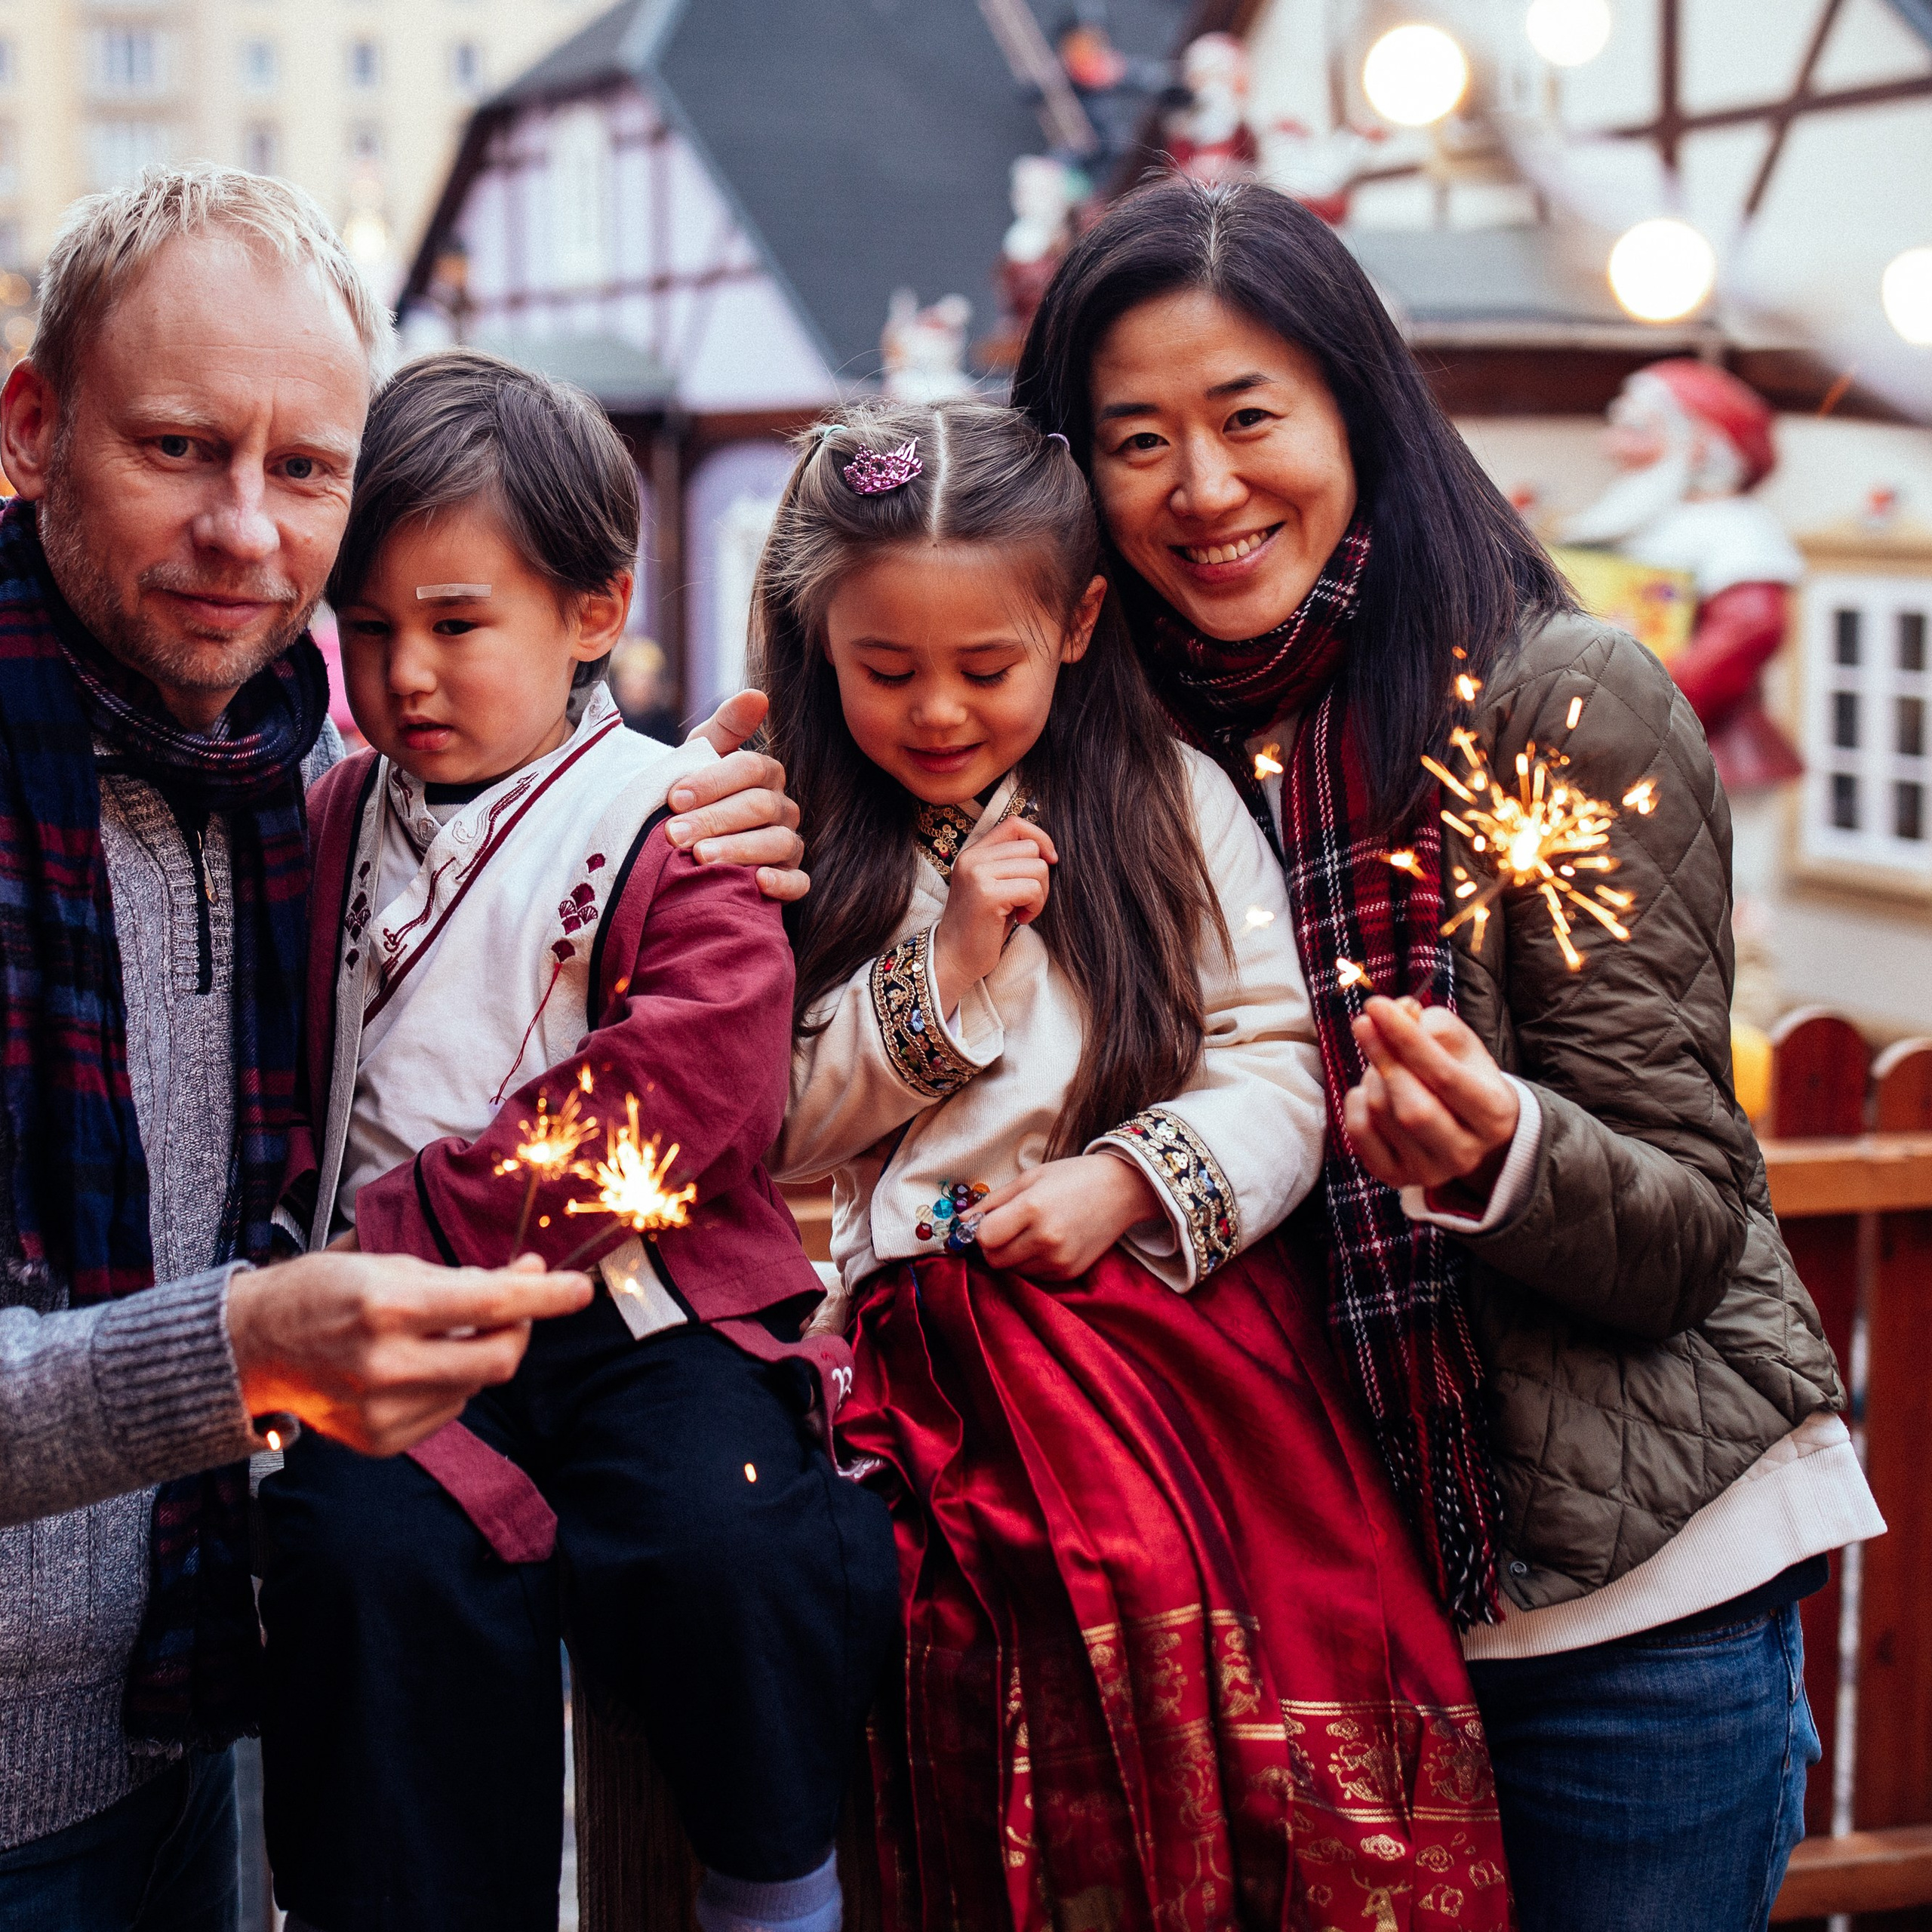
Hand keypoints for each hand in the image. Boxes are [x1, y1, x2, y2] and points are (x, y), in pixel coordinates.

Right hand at [227, 1251, 591, 1456]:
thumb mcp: (388, 1264)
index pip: (494, 1305)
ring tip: (437, 1330)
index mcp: (390, 1308)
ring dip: (475, 1353)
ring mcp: (382, 1411)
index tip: (581, 1289)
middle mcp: (388, 1365)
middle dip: (520, 1330)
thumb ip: (462, 1277)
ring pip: (475, 1385)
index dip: (548, 1298)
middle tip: (513, 1305)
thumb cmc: (321, 1292)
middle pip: (500, 1360)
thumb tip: (527, 1279)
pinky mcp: (380, 1441)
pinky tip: (414, 1364)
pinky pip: (447, 1410)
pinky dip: (447, 1383)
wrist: (250, 1347)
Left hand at [673, 690, 807, 900]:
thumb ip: (726, 726)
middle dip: (715, 819)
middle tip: (675, 834)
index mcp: (764, 774)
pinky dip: (782, 883)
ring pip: (778, 843)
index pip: (750, 769)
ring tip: (701, 858)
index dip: (713, 782)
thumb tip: (759, 695)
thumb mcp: (699, 758)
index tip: (675, 798)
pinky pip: (799, 882)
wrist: (680, 846)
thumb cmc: (689, 798)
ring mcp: (788, 844)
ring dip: (739, 850)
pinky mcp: (790, 879)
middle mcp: (782, 807)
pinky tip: (757, 882)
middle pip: (760, 806)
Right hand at [931, 818, 1056, 1015]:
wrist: (954, 957)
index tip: (1050, 860)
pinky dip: (1035, 906)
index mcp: (973, 853)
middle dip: (1041, 877)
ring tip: (1023, 910)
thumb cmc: (980, 926)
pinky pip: (1032, 889)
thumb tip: (1048, 851)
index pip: (1014, 824)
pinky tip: (1021, 919)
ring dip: (1039, 894)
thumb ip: (1010, 864)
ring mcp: (978, 874)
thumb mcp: (993, 886)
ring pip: (1036, 867)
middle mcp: (973, 858)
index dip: (1039, 837)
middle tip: (1028, 901)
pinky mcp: (987, 895)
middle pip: (1031, 848)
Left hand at [975, 1154, 1161, 1279]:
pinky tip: (1045, 1242)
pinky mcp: (1069, 1273)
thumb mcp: (1029, 1178)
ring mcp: (1059, 1260)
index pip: (984, 1238)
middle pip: (995, 1259)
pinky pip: (1033, 1276)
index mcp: (1032, 1209)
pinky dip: (1031, 1263)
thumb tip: (960, 1222)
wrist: (1121, 1190)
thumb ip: (992, 1202)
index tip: (988, 1222)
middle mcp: (1046, 1239)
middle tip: (1006, 1228)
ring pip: (1012, 1270)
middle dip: (992, 1246)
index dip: (980, 1231)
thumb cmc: (1072, 1177)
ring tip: (1030, 1232)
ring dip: (1012, 1255)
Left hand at [1341, 996, 1518, 1202]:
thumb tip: (1400, 1013)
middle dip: (1383, 1057)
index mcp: (1493, 1115)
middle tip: (1364, 1023)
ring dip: (1372, 1076)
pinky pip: (1360, 1132)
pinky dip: (1356, 1101)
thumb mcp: (1461, 1044)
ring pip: (1382, 1114)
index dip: (1407, 1039)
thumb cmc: (1461, 1074)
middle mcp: (1465, 1153)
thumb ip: (1435, 1025)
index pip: (1445, 1077)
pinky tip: (1370, 1090)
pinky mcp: (1395, 1176)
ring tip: (1383, 1063)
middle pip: (1412, 1108)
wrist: (1464, 1126)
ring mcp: (1429, 1171)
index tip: (1377, 1006)